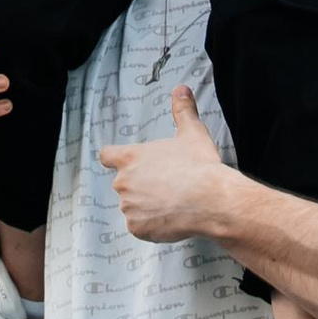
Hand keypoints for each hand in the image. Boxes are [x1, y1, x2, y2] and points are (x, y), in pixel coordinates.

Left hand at [97, 83, 232, 242]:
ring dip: (146, 206)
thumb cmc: (200, 166)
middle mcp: (124, 182)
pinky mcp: (137, 228)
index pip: (107, 155)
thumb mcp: (192, 133)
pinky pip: (141, 227)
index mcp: (131, 157)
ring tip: (172, 202)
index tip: (122, 162)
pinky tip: (171, 218)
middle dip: (141, 185)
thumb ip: (182, 110)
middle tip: (166, 185)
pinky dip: (152, 225)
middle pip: (124, 183)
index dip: (114, 158)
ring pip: (133, 206)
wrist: (210, 200)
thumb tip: (182, 89)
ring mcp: (129, 207)